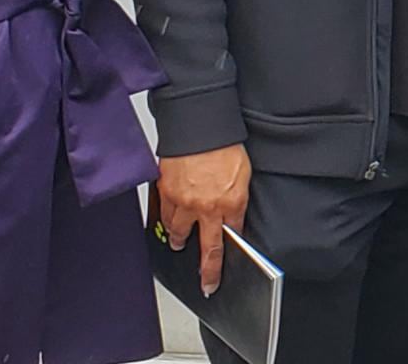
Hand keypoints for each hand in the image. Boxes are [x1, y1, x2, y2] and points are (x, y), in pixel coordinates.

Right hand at [158, 143, 251, 295]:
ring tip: (179, 244)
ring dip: (179, 240)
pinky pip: (164, 215)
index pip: (231, 238)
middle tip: (206, 281)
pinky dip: (166, 220)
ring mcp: (183, 202)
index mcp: (230, 202)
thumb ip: (238, 197)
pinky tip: (167, 222)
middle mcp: (206, 207)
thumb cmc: (224, 145)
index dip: (230, 255)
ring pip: (179, 232)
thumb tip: (235, 215)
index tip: (223, 270)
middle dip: (207, 270)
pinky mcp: (165, 192)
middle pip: (206, 248)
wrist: (199, 126)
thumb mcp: (243, 174)